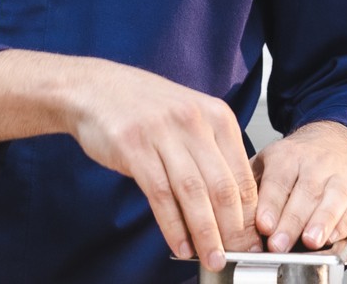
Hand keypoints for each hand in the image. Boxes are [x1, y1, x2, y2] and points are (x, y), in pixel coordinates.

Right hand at [62, 57, 261, 271]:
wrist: (95, 88)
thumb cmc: (145, 108)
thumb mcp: (190, 120)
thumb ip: (212, 155)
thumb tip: (233, 207)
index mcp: (217, 116)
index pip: (243, 175)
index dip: (250, 215)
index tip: (250, 241)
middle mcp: (194, 122)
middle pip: (222, 187)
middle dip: (233, 230)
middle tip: (237, 256)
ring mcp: (163, 132)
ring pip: (194, 193)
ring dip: (205, 233)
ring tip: (211, 258)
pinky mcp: (134, 147)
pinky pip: (160, 194)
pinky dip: (172, 225)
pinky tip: (179, 245)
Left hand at [251, 121, 346, 253]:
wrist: (336, 142)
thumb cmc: (296, 160)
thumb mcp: (267, 161)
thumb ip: (251, 185)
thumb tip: (231, 211)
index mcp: (287, 155)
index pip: (278, 180)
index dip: (270, 204)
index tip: (262, 225)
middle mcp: (316, 164)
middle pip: (305, 193)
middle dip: (291, 222)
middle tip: (278, 245)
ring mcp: (340, 177)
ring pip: (333, 199)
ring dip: (321, 222)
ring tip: (310, 242)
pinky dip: (344, 225)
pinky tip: (332, 237)